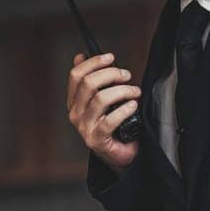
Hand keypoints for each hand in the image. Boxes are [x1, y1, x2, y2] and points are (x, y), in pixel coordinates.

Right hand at [66, 52, 140, 171]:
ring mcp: (84, 127)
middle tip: (127, 76)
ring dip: (122, 91)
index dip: (93, 63)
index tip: (110, 57)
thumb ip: (92, 80)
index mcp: (74, 101)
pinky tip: (133, 105)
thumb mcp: (101, 100)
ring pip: (100, 99)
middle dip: (111, 74)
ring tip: (135, 92)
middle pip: (88, 84)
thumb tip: (80, 56)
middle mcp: (75, 113)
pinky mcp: (96, 139)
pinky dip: (125, 109)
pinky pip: (110, 120)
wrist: (120, 154)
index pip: (76, 76)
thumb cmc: (114, 125)